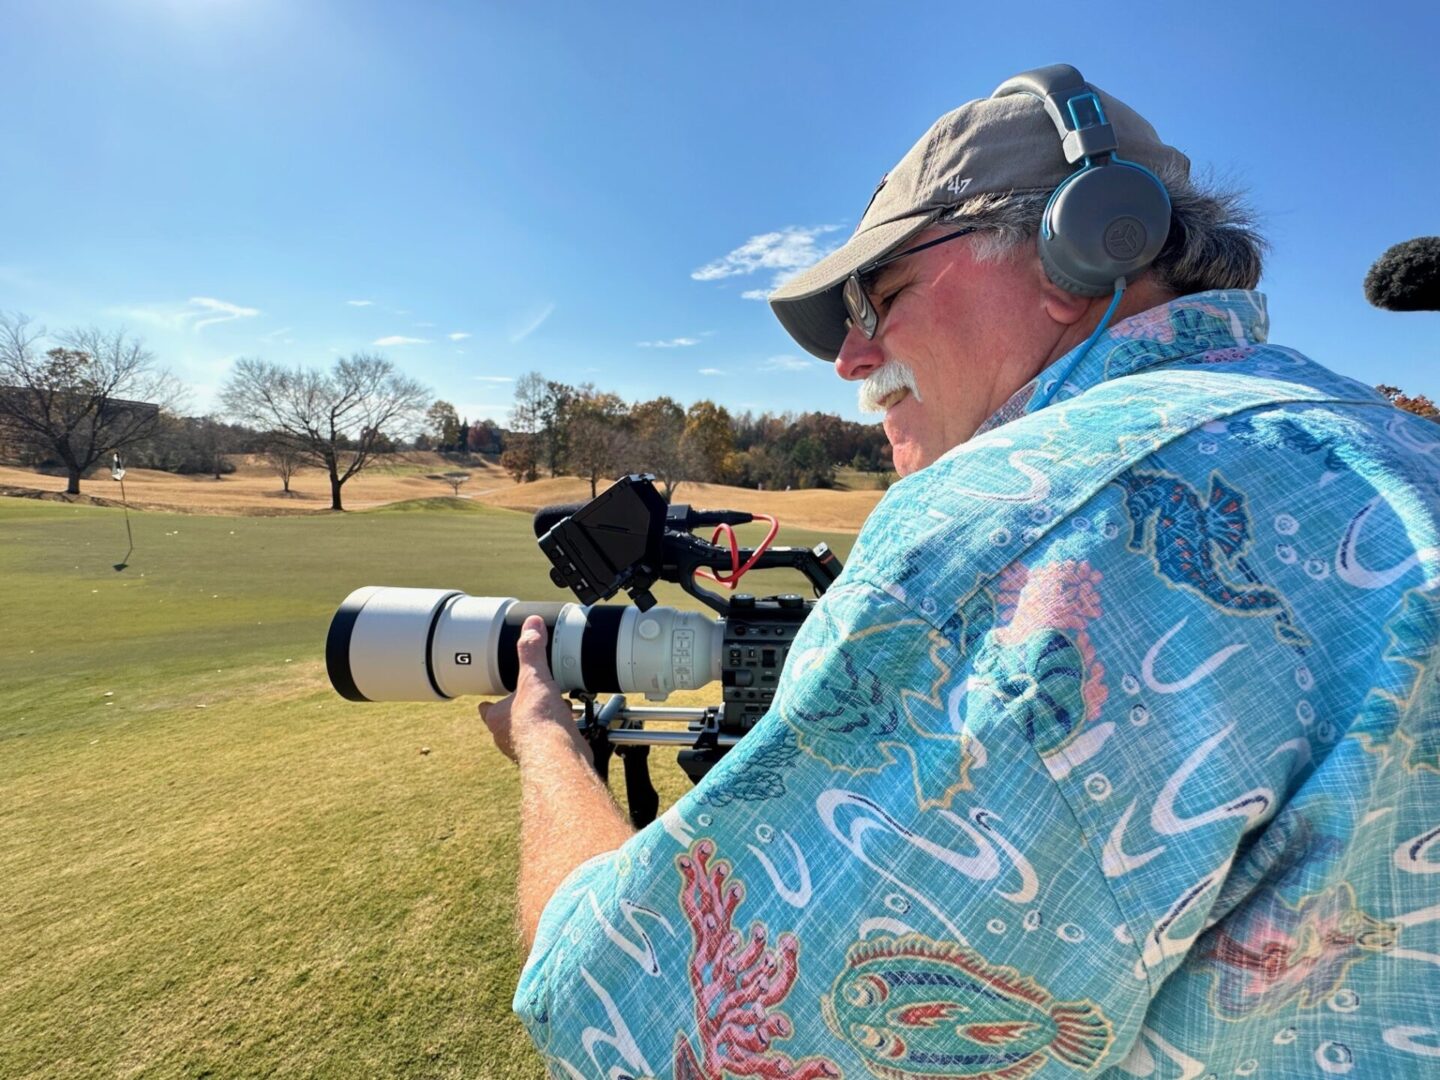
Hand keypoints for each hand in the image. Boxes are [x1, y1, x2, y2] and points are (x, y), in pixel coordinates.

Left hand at [478, 615, 588, 765]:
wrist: (557, 754)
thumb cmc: (537, 721)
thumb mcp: (533, 676)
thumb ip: (532, 651)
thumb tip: (531, 625)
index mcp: (497, 718)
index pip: (487, 709)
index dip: (490, 703)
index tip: (490, 698)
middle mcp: (508, 737)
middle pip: (510, 722)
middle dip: (520, 711)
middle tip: (530, 700)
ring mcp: (528, 750)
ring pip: (531, 734)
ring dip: (541, 724)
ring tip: (555, 710)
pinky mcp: (549, 757)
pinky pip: (551, 743)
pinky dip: (559, 735)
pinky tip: (571, 727)